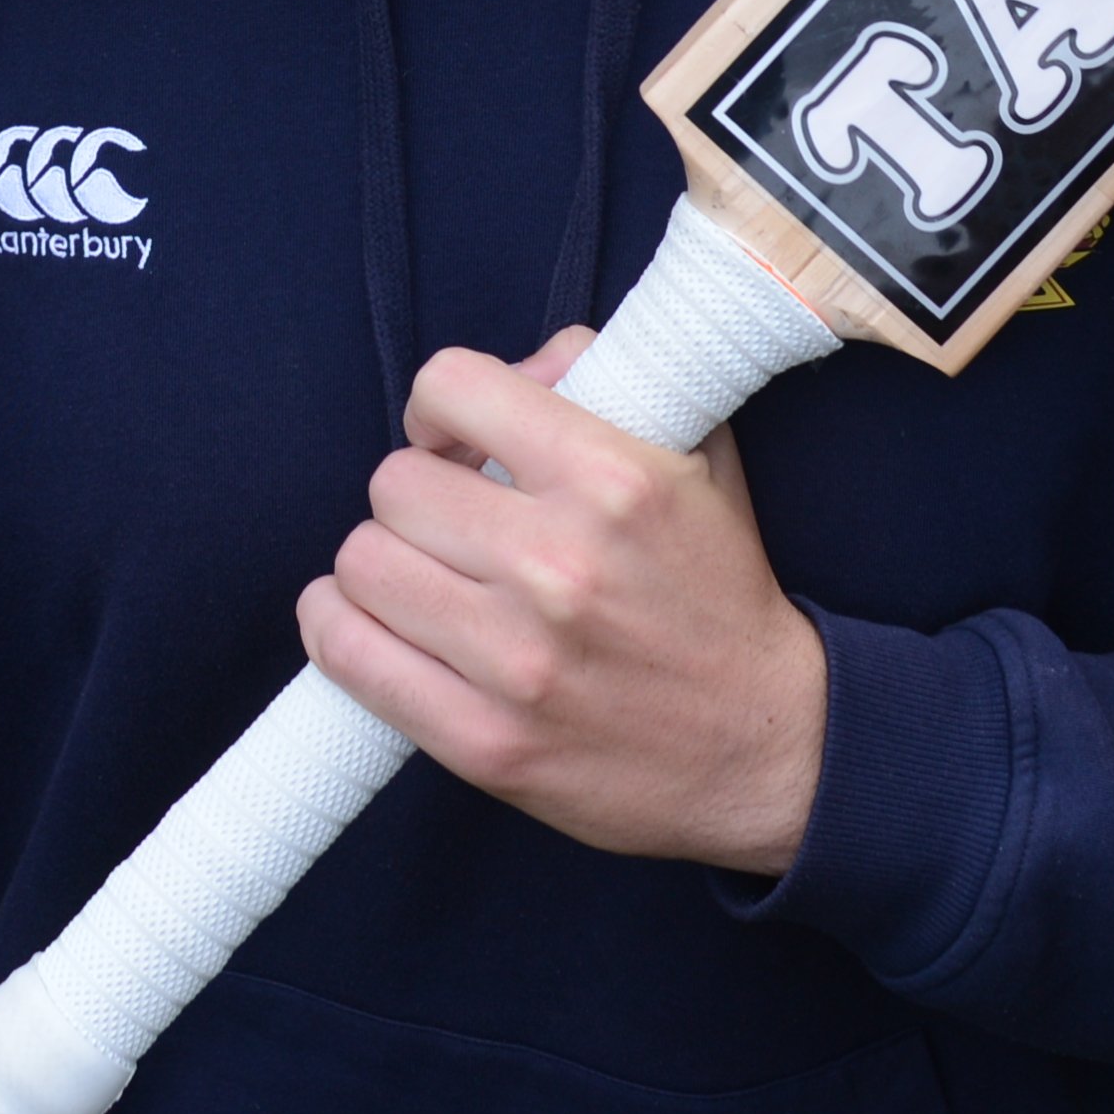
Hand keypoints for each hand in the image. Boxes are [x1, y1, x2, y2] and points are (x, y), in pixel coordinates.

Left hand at [295, 330, 828, 872]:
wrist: (773, 750)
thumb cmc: (721, 597)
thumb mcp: (697, 461)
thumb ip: (606, 382)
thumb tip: (518, 363)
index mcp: (614, 478)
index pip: (452, 385)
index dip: (438, 409)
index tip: (451, 441)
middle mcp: (559, 564)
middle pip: (393, 483)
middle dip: (415, 496)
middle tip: (447, 525)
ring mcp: (517, 660)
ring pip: (362, 564)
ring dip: (379, 565)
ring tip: (418, 578)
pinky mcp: (486, 742)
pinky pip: (351, 655)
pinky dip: (341, 629)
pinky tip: (370, 623)